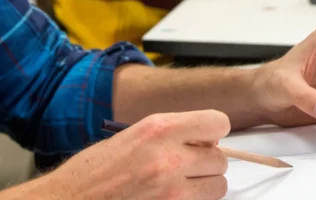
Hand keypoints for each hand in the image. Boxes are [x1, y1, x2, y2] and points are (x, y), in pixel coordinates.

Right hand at [49, 110, 230, 199]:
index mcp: (158, 129)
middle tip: (186, 164)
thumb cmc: (95, 170)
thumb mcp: (134, 136)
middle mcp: (169, 158)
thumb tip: (206, 138)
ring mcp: (172, 191)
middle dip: (207, 161)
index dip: (214, 130)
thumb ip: (171, 133)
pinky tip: (169, 197)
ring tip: (179, 184)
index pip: (217, 123)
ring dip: (204, 185)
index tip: (206, 136)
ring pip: (217, 186)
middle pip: (220, 159)